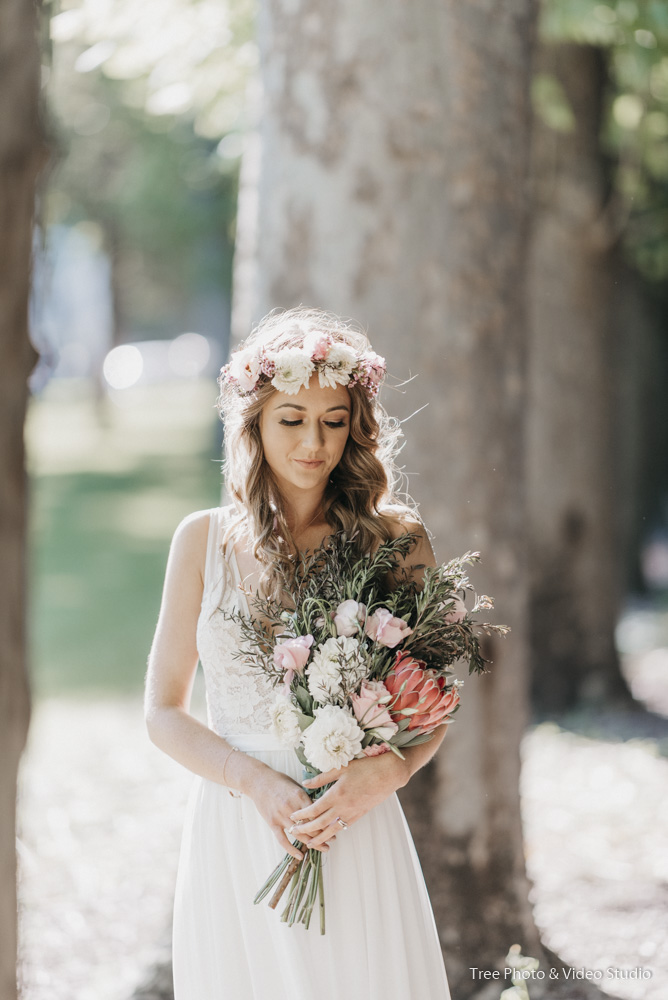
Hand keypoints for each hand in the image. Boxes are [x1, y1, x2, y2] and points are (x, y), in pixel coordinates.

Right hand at [247, 768, 334, 859]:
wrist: (258, 781)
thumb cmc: (279, 781)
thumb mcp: (296, 785)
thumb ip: (307, 797)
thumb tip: (321, 807)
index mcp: (300, 796)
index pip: (317, 813)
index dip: (327, 821)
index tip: (335, 826)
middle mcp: (291, 808)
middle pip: (310, 826)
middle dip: (324, 834)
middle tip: (333, 840)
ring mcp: (281, 817)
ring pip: (299, 834)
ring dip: (313, 843)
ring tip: (324, 848)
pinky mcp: (272, 823)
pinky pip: (282, 839)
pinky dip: (291, 850)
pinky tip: (300, 856)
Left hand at [286, 751, 408, 849]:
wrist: (388, 774)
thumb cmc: (366, 767)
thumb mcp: (342, 768)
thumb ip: (322, 777)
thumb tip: (305, 783)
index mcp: (337, 794)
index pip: (315, 809)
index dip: (302, 815)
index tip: (292, 818)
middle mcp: (343, 806)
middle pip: (320, 822)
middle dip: (305, 829)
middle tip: (293, 832)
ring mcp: (352, 812)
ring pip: (332, 829)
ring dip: (319, 837)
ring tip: (309, 843)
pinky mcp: (360, 815)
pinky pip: (344, 827)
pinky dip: (334, 833)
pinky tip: (329, 835)